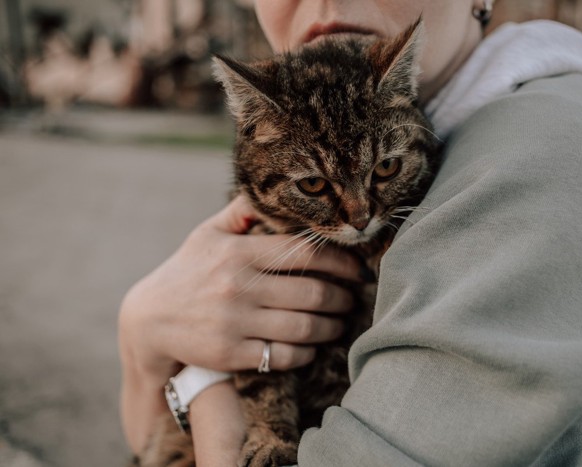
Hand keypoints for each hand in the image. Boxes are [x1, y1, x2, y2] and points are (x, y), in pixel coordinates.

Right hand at [119, 195, 363, 451]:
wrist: (148, 320)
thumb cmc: (187, 270)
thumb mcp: (207, 233)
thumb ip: (242, 212)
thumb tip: (272, 187)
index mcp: (239, 251)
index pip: (304, 253)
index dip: (340, 262)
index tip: (357, 269)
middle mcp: (238, 285)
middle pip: (312, 293)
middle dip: (343, 298)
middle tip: (354, 299)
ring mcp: (234, 322)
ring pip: (303, 327)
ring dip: (332, 327)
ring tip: (341, 323)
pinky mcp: (230, 353)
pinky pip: (283, 355)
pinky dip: (306, 352)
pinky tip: (313, 346)